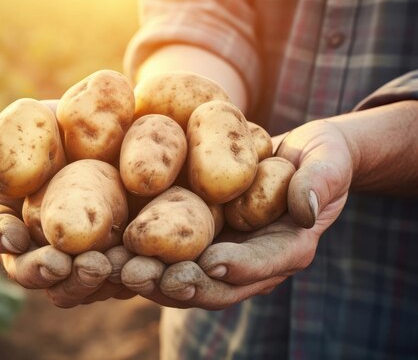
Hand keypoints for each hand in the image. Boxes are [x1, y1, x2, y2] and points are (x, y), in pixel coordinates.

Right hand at [0, 103, 133, 307]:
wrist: (113, 128)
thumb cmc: (57, 124)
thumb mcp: (24, 120)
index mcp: (8, 214)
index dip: (1, 236)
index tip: (13, 237)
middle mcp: (37, 244)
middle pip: (32, 271)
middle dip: (43, 272)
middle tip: (60, 264)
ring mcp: (74, 256)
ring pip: (72, 285)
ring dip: (83, 282)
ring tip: (100, 266)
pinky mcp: (111, 259)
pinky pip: (115, 279)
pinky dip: (123, 277)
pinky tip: (134, 267)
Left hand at [121, 119, 353, 308]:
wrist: (298, 154)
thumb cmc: (320, 154)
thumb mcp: (329, 160)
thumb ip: (321, 181)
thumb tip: (305, 209)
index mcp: (289, 248)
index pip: (264, 264)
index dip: (238, 267)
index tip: (209, 262)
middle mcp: (253, 262)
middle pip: (216, 284)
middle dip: (179, 283)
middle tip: (143, 275)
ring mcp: (224, 256)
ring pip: (186, 279)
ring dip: (151, 279)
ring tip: (115, 270)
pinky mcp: (199, 242)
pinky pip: (170, 258)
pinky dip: (142, 259)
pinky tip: (109, 254)